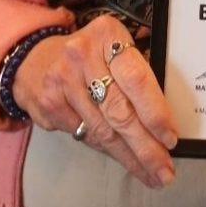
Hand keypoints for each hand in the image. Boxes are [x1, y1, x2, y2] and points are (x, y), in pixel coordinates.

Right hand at [12, 14, 176, 188]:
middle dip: (146, 146)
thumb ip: (135, 73)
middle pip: (120, 110)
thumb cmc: (88, 55)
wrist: (35, 59)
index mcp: (107, 34)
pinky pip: (86, 136)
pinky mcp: (49, 105)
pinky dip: (107, 150)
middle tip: (164, 168)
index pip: (138, 79)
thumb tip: (164, 119)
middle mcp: (82, 55)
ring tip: (149, 172)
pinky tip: (122, 157)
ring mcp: (63, 81)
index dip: (155, 113)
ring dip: (129, 156)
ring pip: (103, 130)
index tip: (170, 137)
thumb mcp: (113, 47)